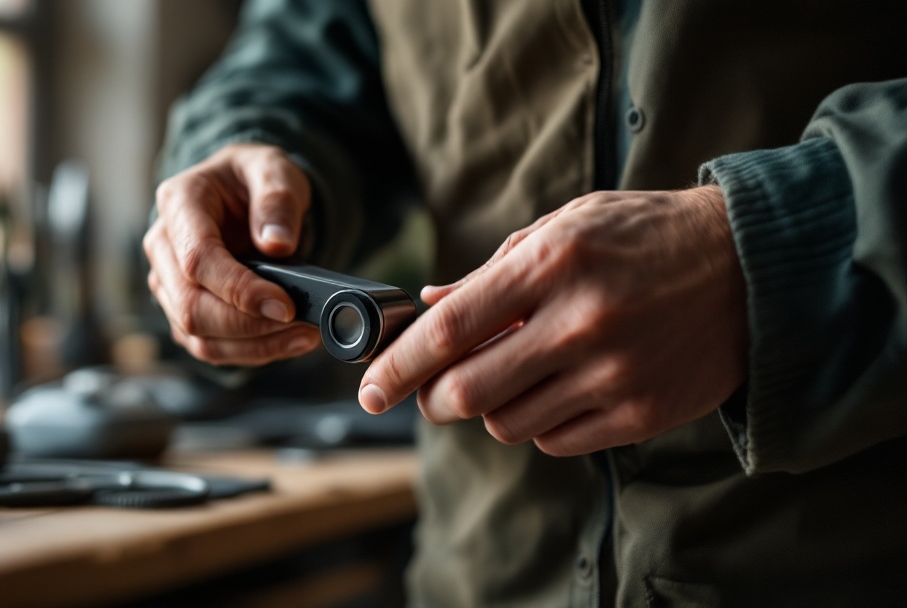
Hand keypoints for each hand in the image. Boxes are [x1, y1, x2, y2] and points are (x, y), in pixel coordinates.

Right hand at [144, 143, 320, 364]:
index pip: (197, 259)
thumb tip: (276, 244)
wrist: (243, 194)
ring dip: (253, 345)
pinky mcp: (184, 311)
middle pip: (191, 306)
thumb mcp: (274, 169)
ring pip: (198, 335)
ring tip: (303, 336)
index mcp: (178, 203)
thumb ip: (277, 199)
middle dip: (248, 324)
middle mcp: (163, 246)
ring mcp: (169, 283)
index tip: (284, 304)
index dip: (239, 289)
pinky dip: (251, 351)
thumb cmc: (253, 179)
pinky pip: (210, 346)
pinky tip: (288, 341)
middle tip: (300, 323)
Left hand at [357, 186, 748, 455]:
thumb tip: (428, 304)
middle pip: (467, 392)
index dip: (398, 365)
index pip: (450, 329)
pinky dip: (540, 423)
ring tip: (515, 374)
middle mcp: (579, 323)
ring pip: (507, 423)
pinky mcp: (640, 413)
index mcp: (550, 264)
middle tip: (434, 388)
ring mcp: (612, 374)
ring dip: (492, 407)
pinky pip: (556, 441)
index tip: (370, 389)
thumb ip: (492, 271)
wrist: (748, 266)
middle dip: (434, 397)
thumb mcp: (564, 226)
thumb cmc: (644, 237)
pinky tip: (557, 389)